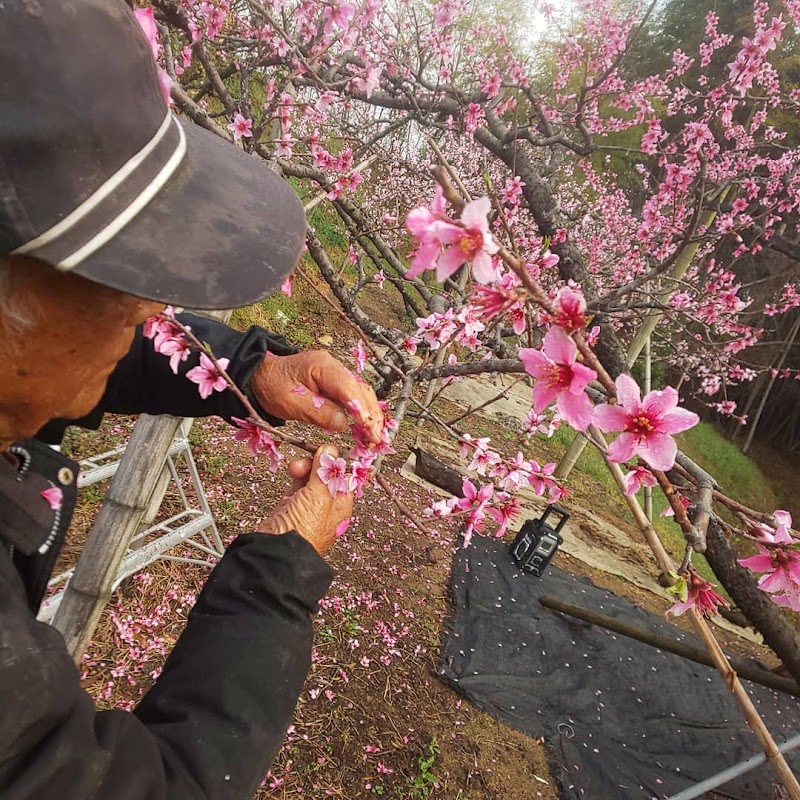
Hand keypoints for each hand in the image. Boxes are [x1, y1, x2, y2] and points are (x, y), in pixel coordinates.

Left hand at [252, 350, 383, 442]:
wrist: (262, 376)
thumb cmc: (273, 387)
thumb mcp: (290, 403)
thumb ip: (318, 412)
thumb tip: (343, 424)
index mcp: (323, 366)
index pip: (349, 387)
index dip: (361, 408)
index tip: (369, 428)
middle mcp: (335, 368)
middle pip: (362, 391)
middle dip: (372, 415)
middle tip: (377, 439)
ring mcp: (338, 376)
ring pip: (362, 395)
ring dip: (371, 416)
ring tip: (376, 438)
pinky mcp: (337, 386)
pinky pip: (355, 398)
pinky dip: (363, 414)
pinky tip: (367, 429)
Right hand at [257, 445, 352, 555]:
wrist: (276, 552)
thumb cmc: (304, 530)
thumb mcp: (319, 496)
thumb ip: (324, 471)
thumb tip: (330, 450)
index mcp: (341, 504)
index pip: (343, 475)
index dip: (334, 461)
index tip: (325, 450)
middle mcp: (327, 505)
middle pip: (326, 475)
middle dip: (317, 463)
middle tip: (308, 457)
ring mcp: (309, 505)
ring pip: (311, 477)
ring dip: (305, 467)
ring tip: (295, 467)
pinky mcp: (291, 505)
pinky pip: (297, 484)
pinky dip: (296, 475)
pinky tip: (292, 470)